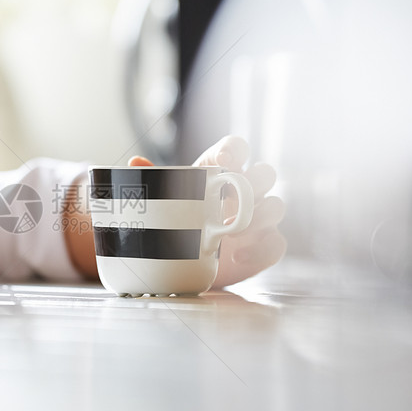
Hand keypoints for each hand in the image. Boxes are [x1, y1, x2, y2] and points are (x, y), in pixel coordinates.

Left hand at [129, 135, 285, 287]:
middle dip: (257, 181)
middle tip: (240, 193)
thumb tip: (134, 162)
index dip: (235, 150)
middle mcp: (244, 192)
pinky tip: (238, 256)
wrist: (186, 262)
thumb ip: (153, 181)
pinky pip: (276, 244)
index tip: (224, 161)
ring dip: (261, 215)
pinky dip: (262, 249)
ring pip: (276, 206)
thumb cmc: (178, 221)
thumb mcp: (164, 201)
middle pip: (265, 174)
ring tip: (235, 230)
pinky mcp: (263, 247)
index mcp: (220, 171)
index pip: (235, 148)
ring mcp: (257, 219)